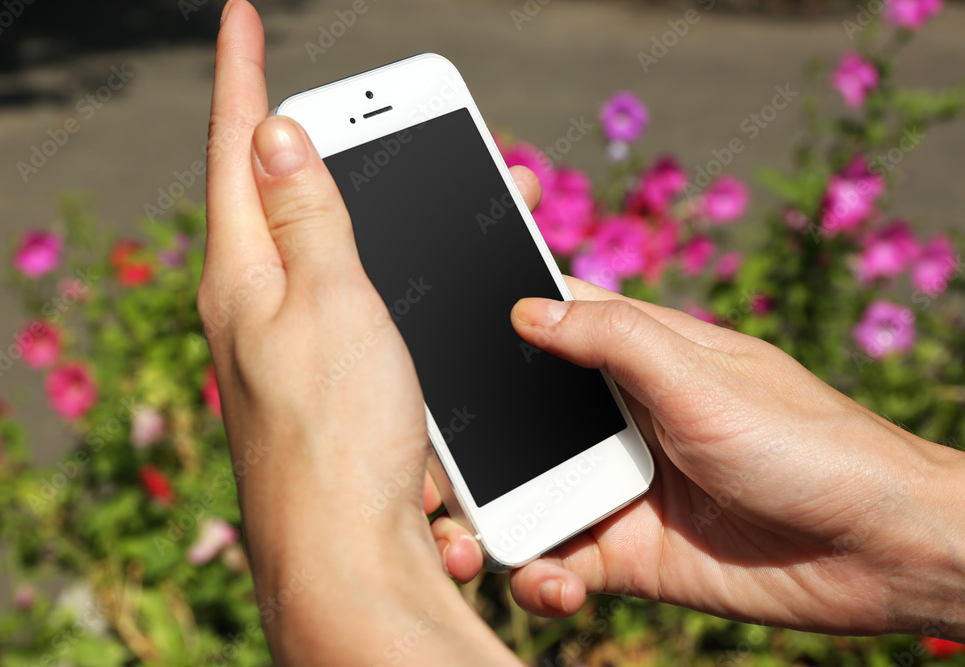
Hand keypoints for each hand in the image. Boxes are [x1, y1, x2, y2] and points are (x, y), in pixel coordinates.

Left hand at [200, 2, 540, 663]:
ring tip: (415, 188)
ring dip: (367, 211)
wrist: (348, 552)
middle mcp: (254, 304)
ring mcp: (287, 344)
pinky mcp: (324, 381)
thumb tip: (277, 134)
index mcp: (243, 272)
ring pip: (327, 250)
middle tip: (357, 103)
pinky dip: (386, 280)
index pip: (238, 149)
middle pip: (277, 194)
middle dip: (320, 137)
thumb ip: (307, 217)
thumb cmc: (339, 431)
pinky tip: (412, 282)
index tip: (242, 14)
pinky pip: (355, 307)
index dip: (244, 75)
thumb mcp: (330, 303)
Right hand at [436, 277, 964, 638]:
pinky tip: (551, 585)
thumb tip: (524, 309)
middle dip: (473, 446)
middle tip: (431, 474)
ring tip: (468, 546)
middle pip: (518, 421)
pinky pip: (559, 563)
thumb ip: (613, 342)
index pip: (546, 326)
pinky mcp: (626, 554)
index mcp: (634, 356)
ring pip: (526, 495)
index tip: (428, 343)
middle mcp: (615, 419)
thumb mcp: (701, 378)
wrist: (877, 551)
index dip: (491, 328)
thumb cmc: (805, 443)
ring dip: (494, 518)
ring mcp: (617, 486)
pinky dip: (541, 577)